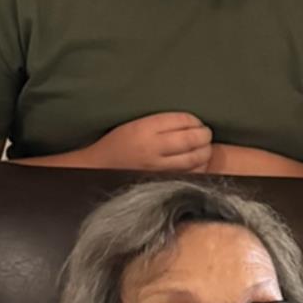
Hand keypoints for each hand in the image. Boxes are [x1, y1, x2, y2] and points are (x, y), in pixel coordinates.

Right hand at [90, 113, 212, 173]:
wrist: (96, 168)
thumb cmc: (116, 144)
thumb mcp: (134, 125)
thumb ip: (159, 123)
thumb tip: (189, 122)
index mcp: (145, 128)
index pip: (181, 120)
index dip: (194, 120)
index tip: (197, 122)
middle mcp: (153, 148)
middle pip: (192, 139)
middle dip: (204, 135)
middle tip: (206, 133)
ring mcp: (159, 168)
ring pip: (195, 159)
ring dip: (205, 151)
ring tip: (205, 147)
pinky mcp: (162, 182)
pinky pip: (190, 175)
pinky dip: (200, 167)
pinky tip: (199, 163)